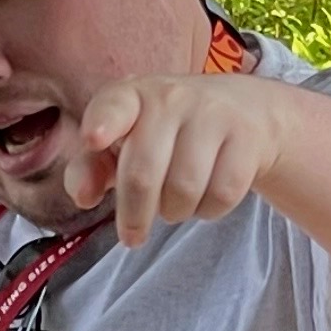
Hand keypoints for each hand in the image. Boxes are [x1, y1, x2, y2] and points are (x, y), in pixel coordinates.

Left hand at [66, 73, 291, 245]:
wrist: (247, 110)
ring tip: (176, 202)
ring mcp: (213, 114)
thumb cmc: (168, 131)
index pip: (113, 105)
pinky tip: (206, 196)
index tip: (93, 139)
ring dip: (176, 211)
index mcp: (132, 95)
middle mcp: (172, 98)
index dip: (103, 123)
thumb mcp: (125, 140)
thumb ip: (91, 167)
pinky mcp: (247, 138)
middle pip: (143, 173)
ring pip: (184, 190)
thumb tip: (84, 196)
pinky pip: (221, 195)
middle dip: (134, 215)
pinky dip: (209, 210)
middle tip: (132, 235)